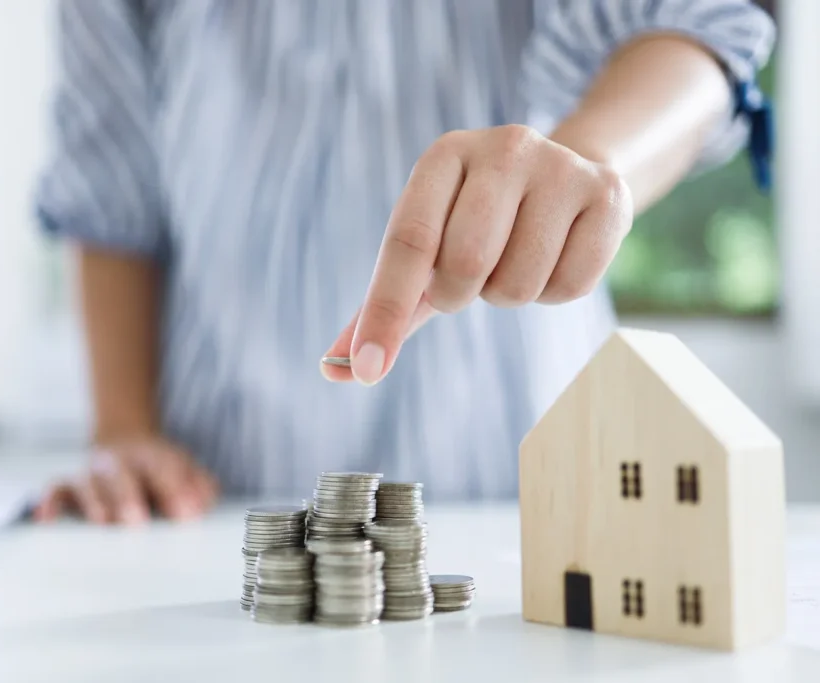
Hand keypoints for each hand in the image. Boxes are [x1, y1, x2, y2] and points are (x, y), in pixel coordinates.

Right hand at [32, 435, 218, 524]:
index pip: (164, 466)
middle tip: (137, 520)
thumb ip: (199, 486)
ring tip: (102, 521)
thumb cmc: (160, 471)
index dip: (175, 488)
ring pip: (88, 482)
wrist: (127, 445)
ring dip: (95, 501)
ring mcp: (93, 473)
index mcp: (152, 456)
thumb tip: (201, 503)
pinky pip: (56, 491)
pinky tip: (46, 517)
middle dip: (128, 496)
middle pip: (121, 474)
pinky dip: (48, 501)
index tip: (186, 514)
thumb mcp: (187, 471)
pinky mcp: (70, 488)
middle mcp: (119, 462)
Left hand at [321, 124, 632, 384]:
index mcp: (443, 156)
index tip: (366, 370)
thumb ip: (383, 305)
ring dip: (507, 295)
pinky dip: (554, 293)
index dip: (385, 311)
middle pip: (465, 265)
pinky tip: (554, 257)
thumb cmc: (478, 221)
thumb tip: (333, 368)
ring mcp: (561, 167)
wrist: (566, 173)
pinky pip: (572, 286)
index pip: (407, 242)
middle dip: (460, 295)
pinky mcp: (608, 194)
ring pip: (519, 284)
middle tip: (470, 278)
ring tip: (513, 260)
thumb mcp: (428, 247)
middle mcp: (503, 148)